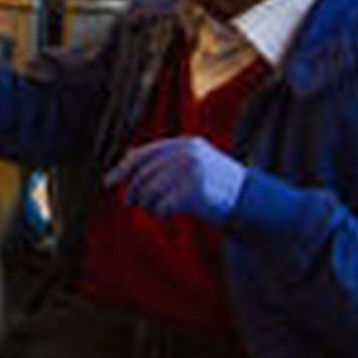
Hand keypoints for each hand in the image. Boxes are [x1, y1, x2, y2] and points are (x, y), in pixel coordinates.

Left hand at [104, 137, 246, 222]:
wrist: (248, 200)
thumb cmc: (216, 183)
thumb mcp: (193, 160)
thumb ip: (164, 158)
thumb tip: (127, 158)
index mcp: (185, 144)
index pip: (144, 154)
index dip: (123, 168)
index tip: (108, 181)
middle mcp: (187, 155)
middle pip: (143, 175)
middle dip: (133, 190)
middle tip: (130, 201)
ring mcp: (191, 173)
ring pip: (150, 192)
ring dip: (147, 203)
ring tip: (157, 207)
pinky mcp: (193, 193)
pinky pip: (161, 206)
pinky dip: (160, 212)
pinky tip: (169, 212)